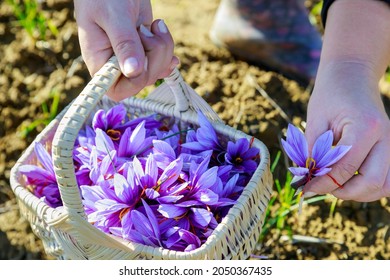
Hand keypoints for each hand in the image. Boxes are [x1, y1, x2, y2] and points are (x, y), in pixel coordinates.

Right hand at [74, 0, 177, 100]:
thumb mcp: (113, 15)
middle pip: (143, 80)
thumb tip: (134, 72)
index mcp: (99, 62)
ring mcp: (131, 58)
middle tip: (149, 31)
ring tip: (153, 25)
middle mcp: (115, 65)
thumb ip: (124, 43)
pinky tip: (162, 34)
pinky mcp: (144, 49)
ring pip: (156, 69)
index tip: (142, 60)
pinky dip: (166, 47)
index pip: (117, 91)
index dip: (135, 82)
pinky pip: (161, 60)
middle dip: (155, 57)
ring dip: (163, 48)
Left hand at [304, 61, 389, 201]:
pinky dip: (369, 186)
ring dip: (359, 193)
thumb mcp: (315, 119)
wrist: (352, 76)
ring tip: (335, 186)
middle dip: (343, 192)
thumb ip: (313, 150)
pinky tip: (348, 181)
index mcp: (366, 127)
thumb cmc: (331, 95)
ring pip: (385, 185)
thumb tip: (307, 178)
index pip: (345, 168)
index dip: (323, 182)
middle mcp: (386, 138)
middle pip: (372, 182)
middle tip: (321, 187)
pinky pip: (387, 178)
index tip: (305, 188)